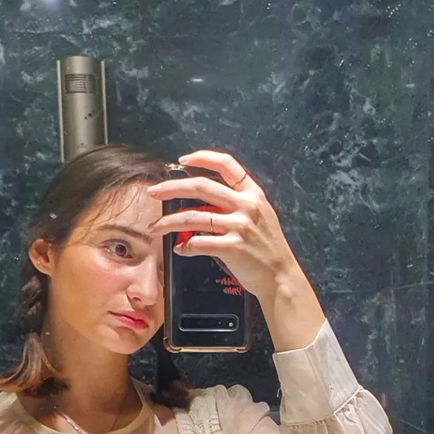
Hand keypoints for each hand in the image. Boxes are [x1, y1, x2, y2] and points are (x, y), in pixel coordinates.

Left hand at [145, 150, 298, 300]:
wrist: (281, 276)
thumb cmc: (267, 248)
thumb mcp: (260, 216)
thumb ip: (235, 205)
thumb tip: (199, 204)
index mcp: (253, 194)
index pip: (226, 164)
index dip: (202, 158)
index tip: (183, 160)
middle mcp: (246, 206)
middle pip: (200, 186)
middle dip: (171, 188)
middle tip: (153, 192)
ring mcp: (240, 226)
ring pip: (193, 217)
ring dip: (169, 221)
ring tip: (156, 227)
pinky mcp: (232, 247)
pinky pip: (198, 243)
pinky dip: (185, 247)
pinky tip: (180, 249)